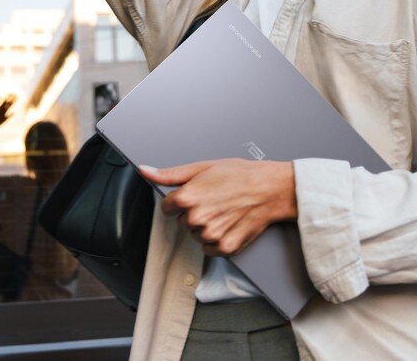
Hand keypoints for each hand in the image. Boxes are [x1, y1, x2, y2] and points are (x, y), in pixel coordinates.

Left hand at [140, 159, 296, 256]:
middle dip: (194, 212)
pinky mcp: (224, 247)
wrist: (270, 188)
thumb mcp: (203, 167)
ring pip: (196, 235)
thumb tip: (145, 171)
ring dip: (206, 227)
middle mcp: (196, 218)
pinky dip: (217, 240)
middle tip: (214, 200)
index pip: (167, 207)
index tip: (196, 195)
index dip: (180, 200)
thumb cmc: (241, 174)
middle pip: (182, 221)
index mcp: (187, 198)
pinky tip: (229, 224)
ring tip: (224, 211)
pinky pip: (210, 249)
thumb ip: (170, 174)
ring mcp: (210, 235)